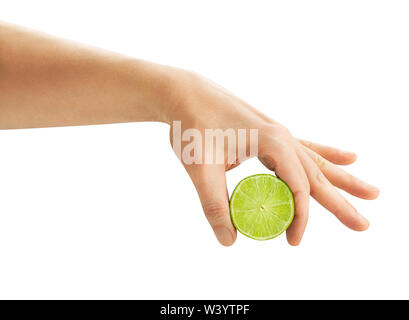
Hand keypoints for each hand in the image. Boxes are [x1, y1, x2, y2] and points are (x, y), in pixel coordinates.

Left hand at [165, 70, 379, 245]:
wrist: (185, 94)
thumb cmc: (192, 124)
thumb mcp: (200, 167)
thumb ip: (214, 204)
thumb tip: (229, 241)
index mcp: (272, 142)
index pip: (298, 188)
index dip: (299, 217)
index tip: (292, 240)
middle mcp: (281, 137)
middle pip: (317, 175)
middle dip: (342, 201)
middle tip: (365, 224)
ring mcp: (277, 134)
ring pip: (316, 162)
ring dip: (341, 179)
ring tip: (371, 192)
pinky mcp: (269, 136)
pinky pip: (304, 149)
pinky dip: (326, 155)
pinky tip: (347, 157)